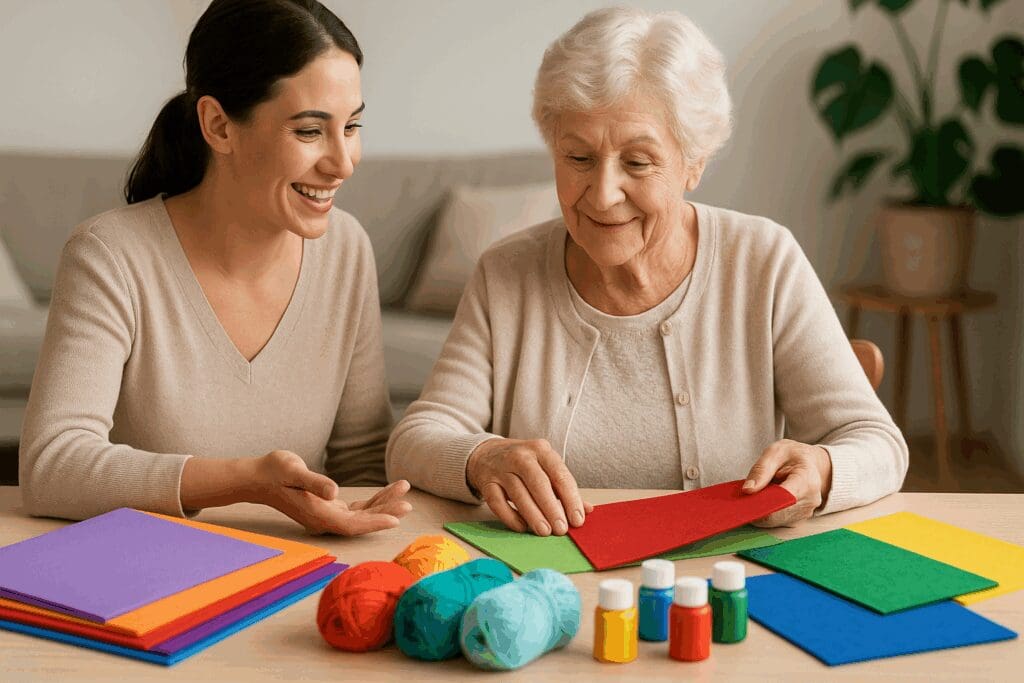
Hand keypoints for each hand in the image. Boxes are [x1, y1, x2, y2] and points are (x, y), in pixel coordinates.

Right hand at [249, 450, 411, 535]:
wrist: (259, 476)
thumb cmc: (275, 471)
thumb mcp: (293, 472)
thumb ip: (314, 482)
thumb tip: (334, 492)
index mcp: (317, 515)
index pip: (352, 524)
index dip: (374, 523)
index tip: (396, 519)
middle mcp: (324, 520)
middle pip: (361, 522)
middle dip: (386, 513)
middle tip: (408, 503)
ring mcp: (327, 515)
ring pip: (361, 515)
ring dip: (383, 505)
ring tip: (404, 490)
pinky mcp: (329, 507)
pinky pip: (356, 508)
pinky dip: (373, 501)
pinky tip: (388, 492)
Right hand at [467, 438, 592, 535]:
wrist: (487, 454)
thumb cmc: (524, 465)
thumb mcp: (545, 468)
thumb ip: (565, 488)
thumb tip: (587, 510)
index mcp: (541, 450)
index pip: (560, 475)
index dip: (571, 499)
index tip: (578, 519)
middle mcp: (521, 456)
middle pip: (538, 483)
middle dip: (552, 508)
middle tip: (561, 529)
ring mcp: (501, 469)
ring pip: (518, 493)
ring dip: (533, 515)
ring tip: (544, 532)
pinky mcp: (487, 482)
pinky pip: (498, 502)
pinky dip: (510, 517)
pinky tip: (522, 527)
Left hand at [741, 439, 831, 526]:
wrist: (812, 464)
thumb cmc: (793, 456)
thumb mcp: (775, 452)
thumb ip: (761, 470)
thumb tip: (747, 490)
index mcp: (806, 480)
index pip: (783, 497)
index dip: (763, 501)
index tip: (745, 500)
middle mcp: (810, 500)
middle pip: (777, 513)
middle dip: (756, 507)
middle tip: (741, 497)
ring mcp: (805, 512)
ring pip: (774, 520)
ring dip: (760, 511)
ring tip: (754, 494)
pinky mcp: (798, 519)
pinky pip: (777, 521)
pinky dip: (765, 513)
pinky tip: (760, 501)